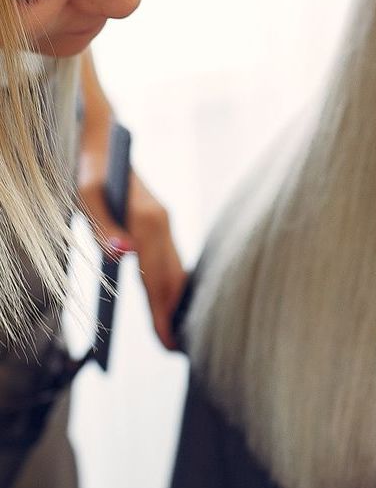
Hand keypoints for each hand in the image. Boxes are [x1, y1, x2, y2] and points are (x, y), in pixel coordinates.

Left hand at [77, 147, 186, 351]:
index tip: (165, 344)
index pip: (157, 280)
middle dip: (174, 316)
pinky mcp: (161, 221)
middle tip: (172, 349)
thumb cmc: (89, 170)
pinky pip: (172, 259)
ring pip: (177, 269)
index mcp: (147, 220)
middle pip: (173, 279)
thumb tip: (124, 257)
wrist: (103, 138)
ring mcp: (165, 221)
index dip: (162, 315)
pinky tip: (171, 300)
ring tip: (173, 332)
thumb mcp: (87, 197)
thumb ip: (104, 228)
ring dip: (177, 302)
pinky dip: (173, 284)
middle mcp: (163, 222)